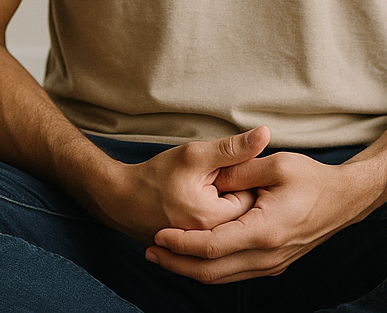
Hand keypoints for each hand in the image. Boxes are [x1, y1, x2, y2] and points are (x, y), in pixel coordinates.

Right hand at [93, 126, 270, 245]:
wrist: (120, 199)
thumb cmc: (156, 175)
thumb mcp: (195, 155)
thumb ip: (233, 148)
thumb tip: (266, 134)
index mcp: (214, 221)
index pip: (253, 198)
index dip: (245, 178)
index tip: (228, 168)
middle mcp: (210, 242)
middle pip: (244, 215)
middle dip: (238, 193)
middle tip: (217, 178)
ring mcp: (202, 251)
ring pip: (232, 225)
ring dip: (228, 205)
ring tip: (207, 190)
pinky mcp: (194, 253)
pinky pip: (218, 234)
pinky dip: (217, 217)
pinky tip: (204, 203)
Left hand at [145, 149, 366, 283]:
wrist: (344, 201)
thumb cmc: (312, 179)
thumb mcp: (276, 165)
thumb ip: (241, 169)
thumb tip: (212, 176)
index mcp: (264, 231)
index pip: (212, 247)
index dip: (181, 244)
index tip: (158, 234)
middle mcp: (266, 256)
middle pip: (211, 271)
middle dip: (176, 264)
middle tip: (150, 250)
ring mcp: (270, 265)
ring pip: (221, 277)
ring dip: (189, 269)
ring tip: (164, 254)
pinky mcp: (273, 264)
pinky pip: (233, 273)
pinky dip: (210, 267)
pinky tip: (194, 254)